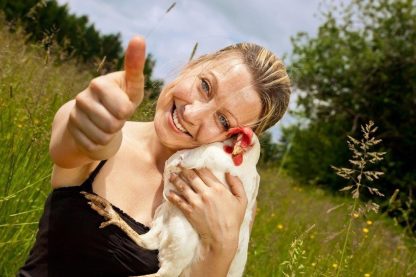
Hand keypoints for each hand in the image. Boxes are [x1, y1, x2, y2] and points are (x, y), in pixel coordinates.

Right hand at [67, 36, 145, 156]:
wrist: (90, 124)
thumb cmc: (119, 103)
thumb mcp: (131, 90)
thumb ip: (135, 70)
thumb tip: (138, 37)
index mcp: (101, 83)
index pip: (121, 101)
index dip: (126, 104)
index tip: (134, 60)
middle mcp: (85, 96)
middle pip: (116, 121)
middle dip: (121, 123)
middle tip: (117, 117)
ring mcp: (76, 114)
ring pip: (105, 135)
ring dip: (111, 134)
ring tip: (107, 125)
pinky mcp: (72, 131)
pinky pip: (95, 145)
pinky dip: (101, 144)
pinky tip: (97, 134)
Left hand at [167, 167, 247, 252]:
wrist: (222, 238)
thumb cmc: (233, 219)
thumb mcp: (242, 201)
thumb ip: (237, 184)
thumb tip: (230, 172)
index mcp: (218, 188)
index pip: (204, 172)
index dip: (196, 165)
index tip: (191, 161)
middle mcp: (205, 193)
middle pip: (192, 176)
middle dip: (184, 169)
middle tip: (178, 164)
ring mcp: (196, 202)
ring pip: (183, 186)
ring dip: (176, 179)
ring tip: (171, 175)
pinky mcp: (189, 211)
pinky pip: (178, 201)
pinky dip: (172, 196)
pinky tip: (168, 192)